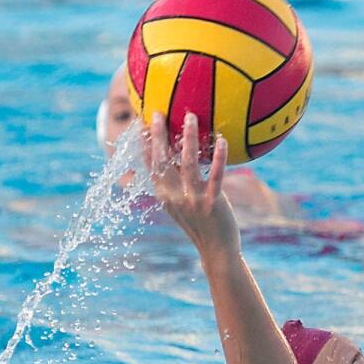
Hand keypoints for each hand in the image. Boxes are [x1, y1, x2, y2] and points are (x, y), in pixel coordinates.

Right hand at [148, 111, 239, 257]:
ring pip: (188, 163)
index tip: (142, 123)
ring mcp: (192, 200)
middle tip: (157, 113)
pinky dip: (218, 157)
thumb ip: (178, 182)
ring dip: (188, 138)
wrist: (216, 249)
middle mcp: (174, 196)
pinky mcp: (212, 203)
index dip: (145, 144)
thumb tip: (180, 155)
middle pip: (162, 161)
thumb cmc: (202, 223)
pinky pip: (216, 176)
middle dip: (158, 136)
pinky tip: (222, 140)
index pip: (150, 165)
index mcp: (164, 195)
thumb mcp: (183, 203)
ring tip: (190, 117)